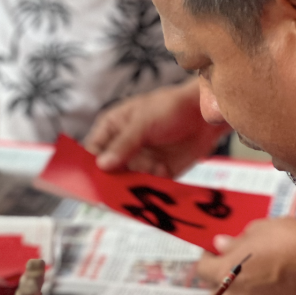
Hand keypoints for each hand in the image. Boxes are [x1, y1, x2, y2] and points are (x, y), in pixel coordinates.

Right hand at [84, 79, 228, 176]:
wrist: (205, 115)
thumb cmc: (170, 108)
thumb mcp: (143, 122)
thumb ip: (123, 144)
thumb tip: (101, 165)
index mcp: (111, 129)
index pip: (92, 152)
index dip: (90, 166)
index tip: (92, 180)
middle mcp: (122, 148)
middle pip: (108, 171)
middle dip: (113, 179)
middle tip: (116, 186)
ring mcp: (139, 162)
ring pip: (127, 181)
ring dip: (136, 181)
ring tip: (151, 168)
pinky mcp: (157, 173)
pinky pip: (149, 186)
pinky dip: (153, 184)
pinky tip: (163, 170)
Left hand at [197, 218, 295, 294]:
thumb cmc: (290, 239)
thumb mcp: (258, 230)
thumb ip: (236, 242)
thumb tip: (222, 245)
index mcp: (226, 273)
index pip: (202, 270)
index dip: (207, 258)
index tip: (216, 250)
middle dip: (219, 281)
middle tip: (231, 266)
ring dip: (242, 290)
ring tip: (260, 274)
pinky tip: (278, 283)